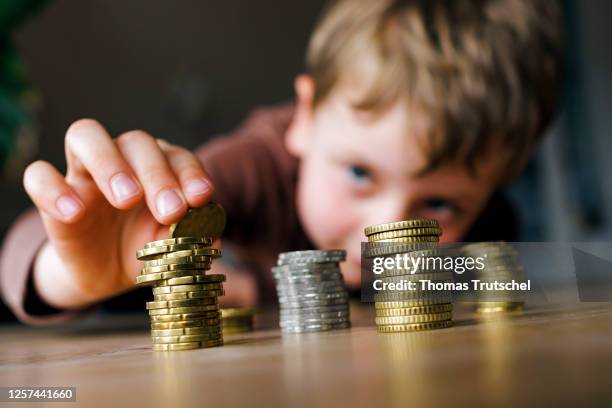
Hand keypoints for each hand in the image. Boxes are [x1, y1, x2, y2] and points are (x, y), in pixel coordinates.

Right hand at [23, 119, 213, 307]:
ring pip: (86, 135)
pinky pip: (40, 176)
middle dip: (157, 174)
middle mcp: (125, 160)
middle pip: (136, 142)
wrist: (108, 274)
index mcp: (161, 168)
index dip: (191, 173)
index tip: (201, 198)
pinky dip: (54, 189)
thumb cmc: (147, 249)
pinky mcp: (52, 196)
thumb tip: (212, 242)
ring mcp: (86, 174)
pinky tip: (74, 213)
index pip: (177, 156)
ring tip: (127, 198)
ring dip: (110, 163)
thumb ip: (192, 240)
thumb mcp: (173, 250)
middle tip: (170, 211)